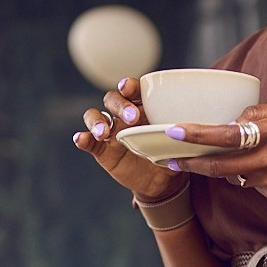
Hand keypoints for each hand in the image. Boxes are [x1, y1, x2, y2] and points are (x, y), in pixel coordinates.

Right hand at [72, 76, 185, 200]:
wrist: (161, 180)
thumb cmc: (170, 153)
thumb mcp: (177, 142)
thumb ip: (178, 134)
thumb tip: (185, 133)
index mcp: (142, 107)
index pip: (132, 90)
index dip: (128, 86)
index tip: (129, 88)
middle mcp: (123, 116)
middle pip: (112, 99)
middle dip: (120, 105)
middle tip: (132, 118)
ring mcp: (111, 132)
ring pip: (94, 116)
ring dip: (97, 122)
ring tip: (104, 133)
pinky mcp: (102, 150)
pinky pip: (89, 142)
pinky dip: (83, 139)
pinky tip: (82, 139)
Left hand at [164, 101, 266, 203]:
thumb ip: (258, 113)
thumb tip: (230, 120)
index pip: (228, 134)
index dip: (198, 135)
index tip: (175, 132)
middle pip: (222, 164)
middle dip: (193, 163)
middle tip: (171, 159)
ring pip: (235, 174)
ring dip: (224, 166)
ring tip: (225, 157)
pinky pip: (252, 184)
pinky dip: (251, 174)